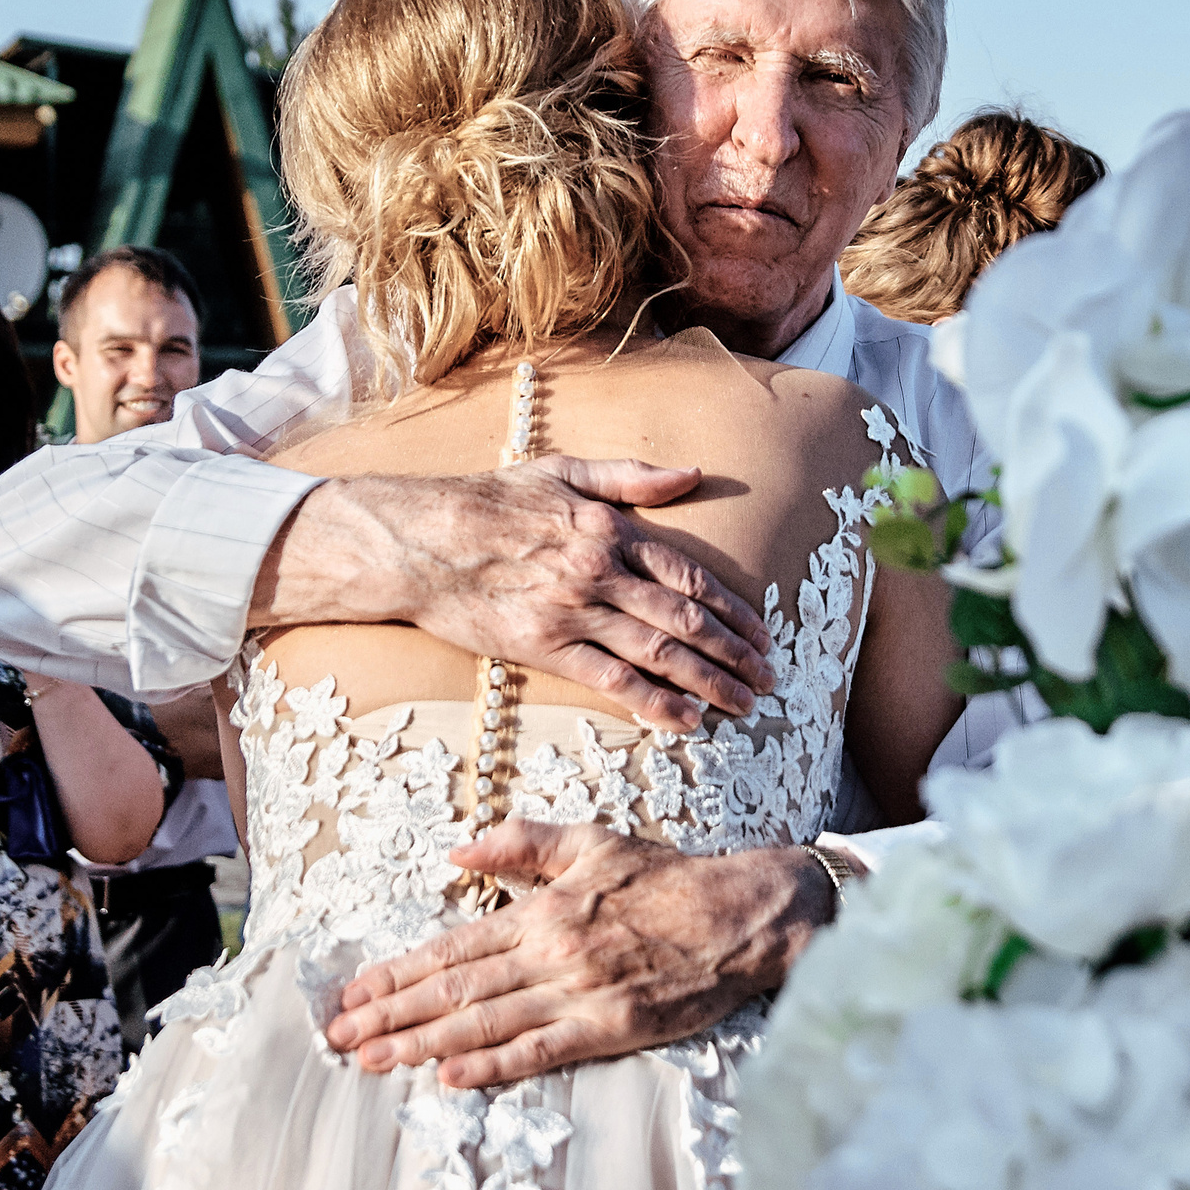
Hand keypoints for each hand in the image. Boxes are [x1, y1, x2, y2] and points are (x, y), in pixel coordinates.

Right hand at [265, 459, 776, 732]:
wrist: (421, 539)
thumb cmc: (491, 500)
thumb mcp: (564, 470)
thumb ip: (631, 476)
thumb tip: (693, 474)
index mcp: (612, 529)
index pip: (691, 576)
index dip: (734, 610)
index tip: (763, 634)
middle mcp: (601, 571)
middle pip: (686, 619)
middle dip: (735, 653)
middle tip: (768, 680)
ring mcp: (574, 611)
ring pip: (658, 652)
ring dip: (708, 681)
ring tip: (742, 704)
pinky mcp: (544, 647)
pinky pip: (611, 680)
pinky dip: (653, 701)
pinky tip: (685, 719)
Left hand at [323, 820, 832, 1087]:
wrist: (740, 914)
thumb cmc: (667, 878)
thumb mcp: (591, 841)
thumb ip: (522, 843)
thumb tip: (457, 851)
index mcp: (541, 909)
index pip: (451, 945)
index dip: (396, 972)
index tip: (353, 991)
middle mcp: (550, 952)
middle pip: (453, 988)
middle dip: (390, 1014)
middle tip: (341, 1037)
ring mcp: (578, 993)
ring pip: (483, 1023)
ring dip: (421, 1043)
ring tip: (374, 1060)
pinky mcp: (609, 1028)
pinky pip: (539, 1051)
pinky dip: (491, 1066)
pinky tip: (449, 1077)